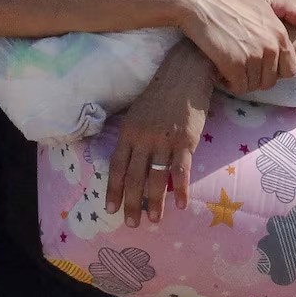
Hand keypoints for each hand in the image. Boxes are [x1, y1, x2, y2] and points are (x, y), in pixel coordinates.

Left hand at [104, 44, 215, 224]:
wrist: (185, 72)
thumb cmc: (161, 94)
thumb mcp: (139, 113)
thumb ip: (134, 137)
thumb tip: (129, 162)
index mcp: (128, 131)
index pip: (115, 166)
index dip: (112, 190)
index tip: (109, 209)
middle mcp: (143, 137)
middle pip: (133, 177)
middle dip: (131, 203)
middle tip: (130, 224)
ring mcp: (164, 140)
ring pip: (156, 178)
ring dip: (154, 202)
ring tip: (153, 220)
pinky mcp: (186, 140)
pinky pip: (181, 170)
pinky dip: (181, 190)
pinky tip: (181, 205)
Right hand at [175, 0, 295, 95]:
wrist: (202, 6)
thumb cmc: (231, 2)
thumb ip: (289, 9)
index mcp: (281, 35)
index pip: (289, 70)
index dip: (273, 70)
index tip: (256, 62)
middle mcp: (271, 48)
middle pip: (270, 81)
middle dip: (255, 77)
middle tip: (240, 65)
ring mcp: (254, 57)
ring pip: (254, 86)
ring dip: (241, 81)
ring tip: (229, 66)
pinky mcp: (235, 65)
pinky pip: (238, 87)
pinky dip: (229, 83)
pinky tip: (221, 69)